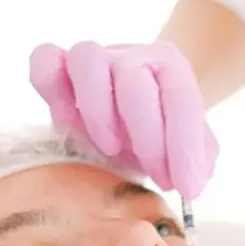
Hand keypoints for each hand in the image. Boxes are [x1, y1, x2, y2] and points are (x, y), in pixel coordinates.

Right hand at [29, 41, 218, 198]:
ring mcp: (93, 58)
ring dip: (96, 110)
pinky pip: (45, 59)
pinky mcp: (58, 66)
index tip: (186, 188)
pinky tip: (67, 122)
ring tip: (109, 147)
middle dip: (146, 136)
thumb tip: (194, 182)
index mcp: (170, 68)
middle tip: (152, 173)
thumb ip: (199, 161)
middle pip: (134, 81)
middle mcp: (131, 56)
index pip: (181, 97)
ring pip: (86, 58)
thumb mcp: (189, 147)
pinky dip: (51, 87)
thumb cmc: (158, 133)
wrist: (130, 114)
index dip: (184, 146)